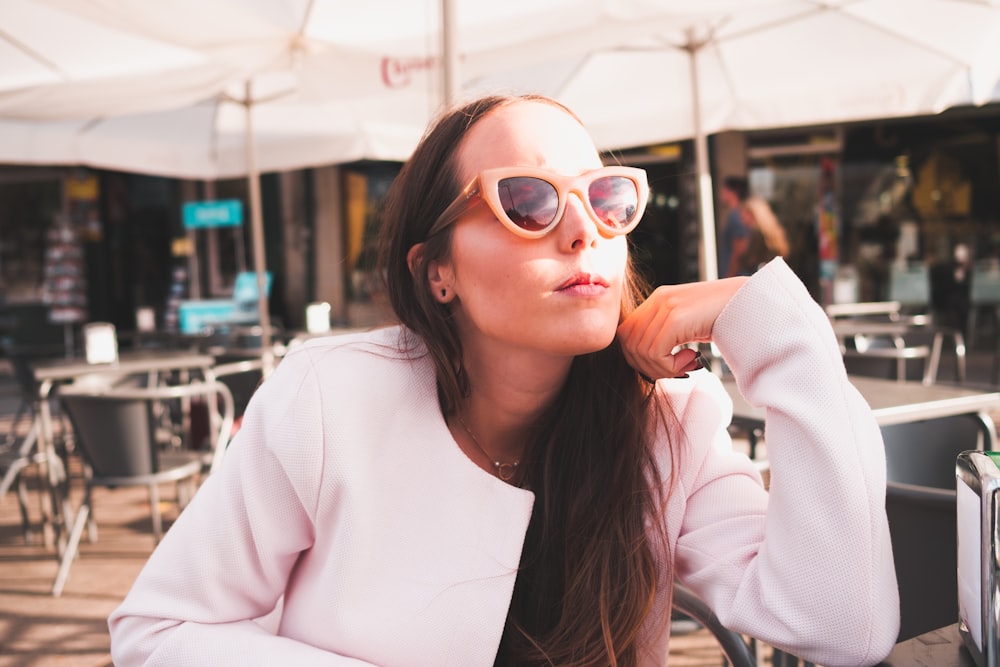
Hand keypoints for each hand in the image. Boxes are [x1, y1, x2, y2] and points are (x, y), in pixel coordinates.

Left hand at [617, 277, 747, 379]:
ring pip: (641, 352)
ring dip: (663, 368)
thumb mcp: (690, 324)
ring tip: (689, 363)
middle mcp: (658, 299)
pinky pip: (655, 353)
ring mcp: (666, 306)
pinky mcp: (676, 317)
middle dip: (648, 367)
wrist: (754, 301)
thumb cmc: (726, 318)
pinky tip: (693, 359)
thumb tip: (646, 363)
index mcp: (658, 300)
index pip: (626, 335)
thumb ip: (667, 334)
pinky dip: (670, 366)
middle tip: (677, 369)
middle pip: (629, 345)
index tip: (667, 365)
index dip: (639, 358)